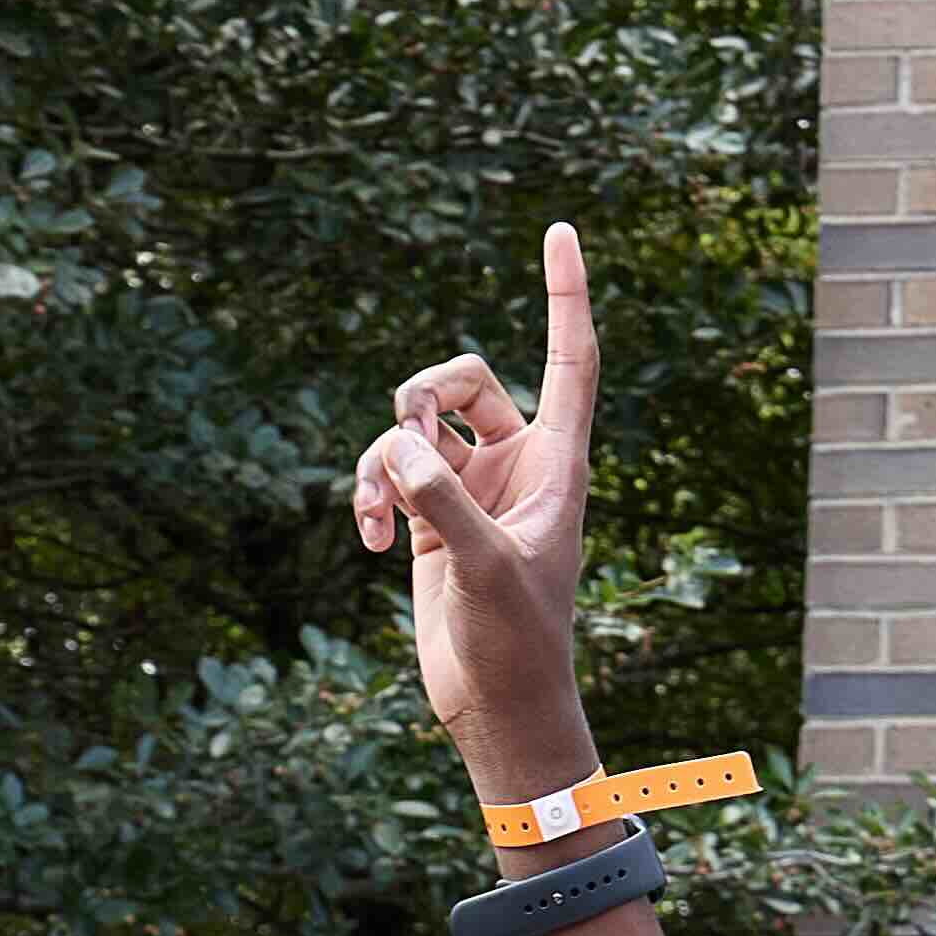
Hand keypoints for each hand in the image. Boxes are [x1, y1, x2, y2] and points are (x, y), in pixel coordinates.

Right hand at [354, 225, 608, 791]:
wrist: (496, 706)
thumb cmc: (517, 644)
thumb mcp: (486, 569)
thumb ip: (443, 502)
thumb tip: (399, 446)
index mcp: (557, 462)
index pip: (569, 358)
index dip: (565, 293)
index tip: (560, 229)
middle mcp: (516, 464)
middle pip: (464, 379)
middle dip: (423, 397)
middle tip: (404, 444)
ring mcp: (470, 488)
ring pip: (414, 427)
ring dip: (382, 459)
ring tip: (374, 513)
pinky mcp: (430, 517)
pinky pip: (387, 471)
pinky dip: (369, 494)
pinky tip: (366, 540)